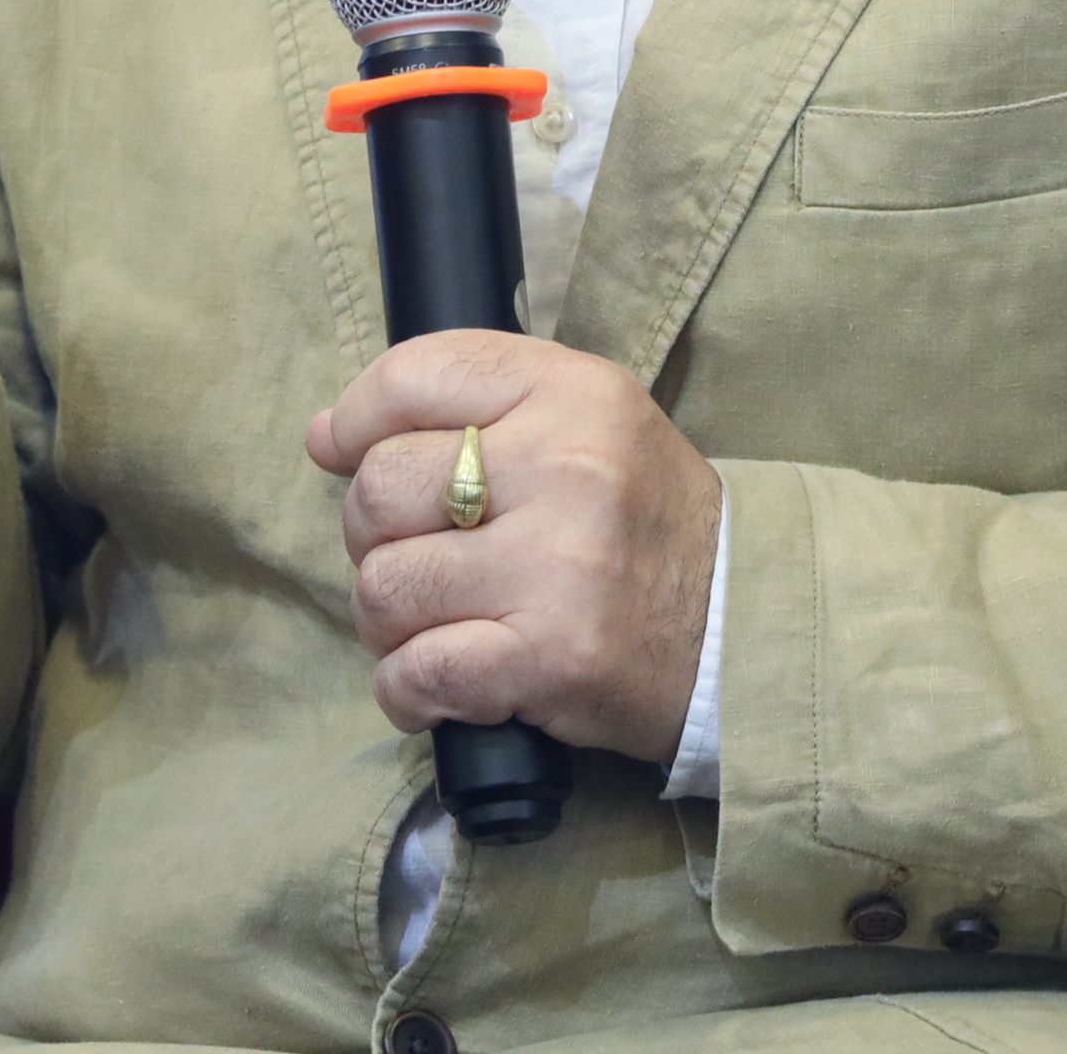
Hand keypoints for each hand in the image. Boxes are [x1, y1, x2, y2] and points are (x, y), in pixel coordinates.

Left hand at [307, 331, 722, 768]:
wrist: (742, 627)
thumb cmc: (642, 521)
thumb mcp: (585, 420)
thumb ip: (468, 408)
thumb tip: (324, 436)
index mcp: (572, 390)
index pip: (411, 377)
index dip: (356, 419)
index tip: (345, 452)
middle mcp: (565, 467)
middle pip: (381, 487)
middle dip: (374, 534)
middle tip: (418, 556)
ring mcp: (557, 566)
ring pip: (385, 586)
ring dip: (388, 619)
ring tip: (433, 623)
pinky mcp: (550, 658)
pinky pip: (416, 671)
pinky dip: (404, 689)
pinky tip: (433, 685)